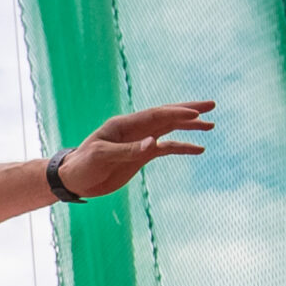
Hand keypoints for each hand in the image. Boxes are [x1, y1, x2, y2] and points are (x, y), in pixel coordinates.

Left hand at [55, 100, 213, 198]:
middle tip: (212, 105)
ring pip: (169, 130)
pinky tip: (198, 149)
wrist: (74, 180)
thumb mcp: (102, 157)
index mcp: (124, 125)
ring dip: (189, 127)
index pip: (155, 115)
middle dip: (189, 110)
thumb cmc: (83, 165)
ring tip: (211, 125)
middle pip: (166, 116)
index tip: (196, 115)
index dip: (176, 113)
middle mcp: (135, 129)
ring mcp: (140, 142)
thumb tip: (154, 144)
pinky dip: (182, 147)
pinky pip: (166, 149)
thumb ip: (129, 150)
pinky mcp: (141, 156)